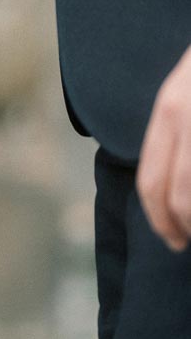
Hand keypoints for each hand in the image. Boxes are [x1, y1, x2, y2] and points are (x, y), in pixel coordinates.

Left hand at [137, 45, 190, 250]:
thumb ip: (174, 131)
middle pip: (179, 196)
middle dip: (183, 228)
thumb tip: (169, 187)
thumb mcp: (183, 93)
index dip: (160, 220)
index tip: (174, 239)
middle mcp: (186, 116)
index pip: (151, 181)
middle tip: (188, 245)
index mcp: (167, 111)